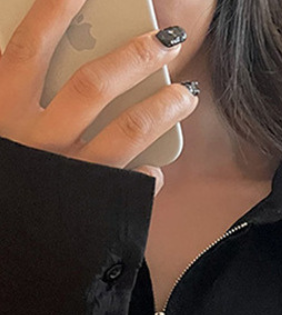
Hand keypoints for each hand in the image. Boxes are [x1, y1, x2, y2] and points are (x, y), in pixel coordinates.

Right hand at [0, 0, 198, 193]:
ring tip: (189, 91)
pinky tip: (159, 167)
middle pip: (91, 84)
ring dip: (163, 106)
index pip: (29, 48)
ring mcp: (72, 173)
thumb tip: (38, 60)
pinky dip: (149, 173)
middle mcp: (38, 138)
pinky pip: (133, 183)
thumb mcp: (0, 133)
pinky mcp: (97, 204)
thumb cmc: (7, 181)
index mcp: (3, 110)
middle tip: (166, 39)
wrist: (8, 251)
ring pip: (128, 129)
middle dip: (134, 56)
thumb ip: (17, 96)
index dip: (56, 11)